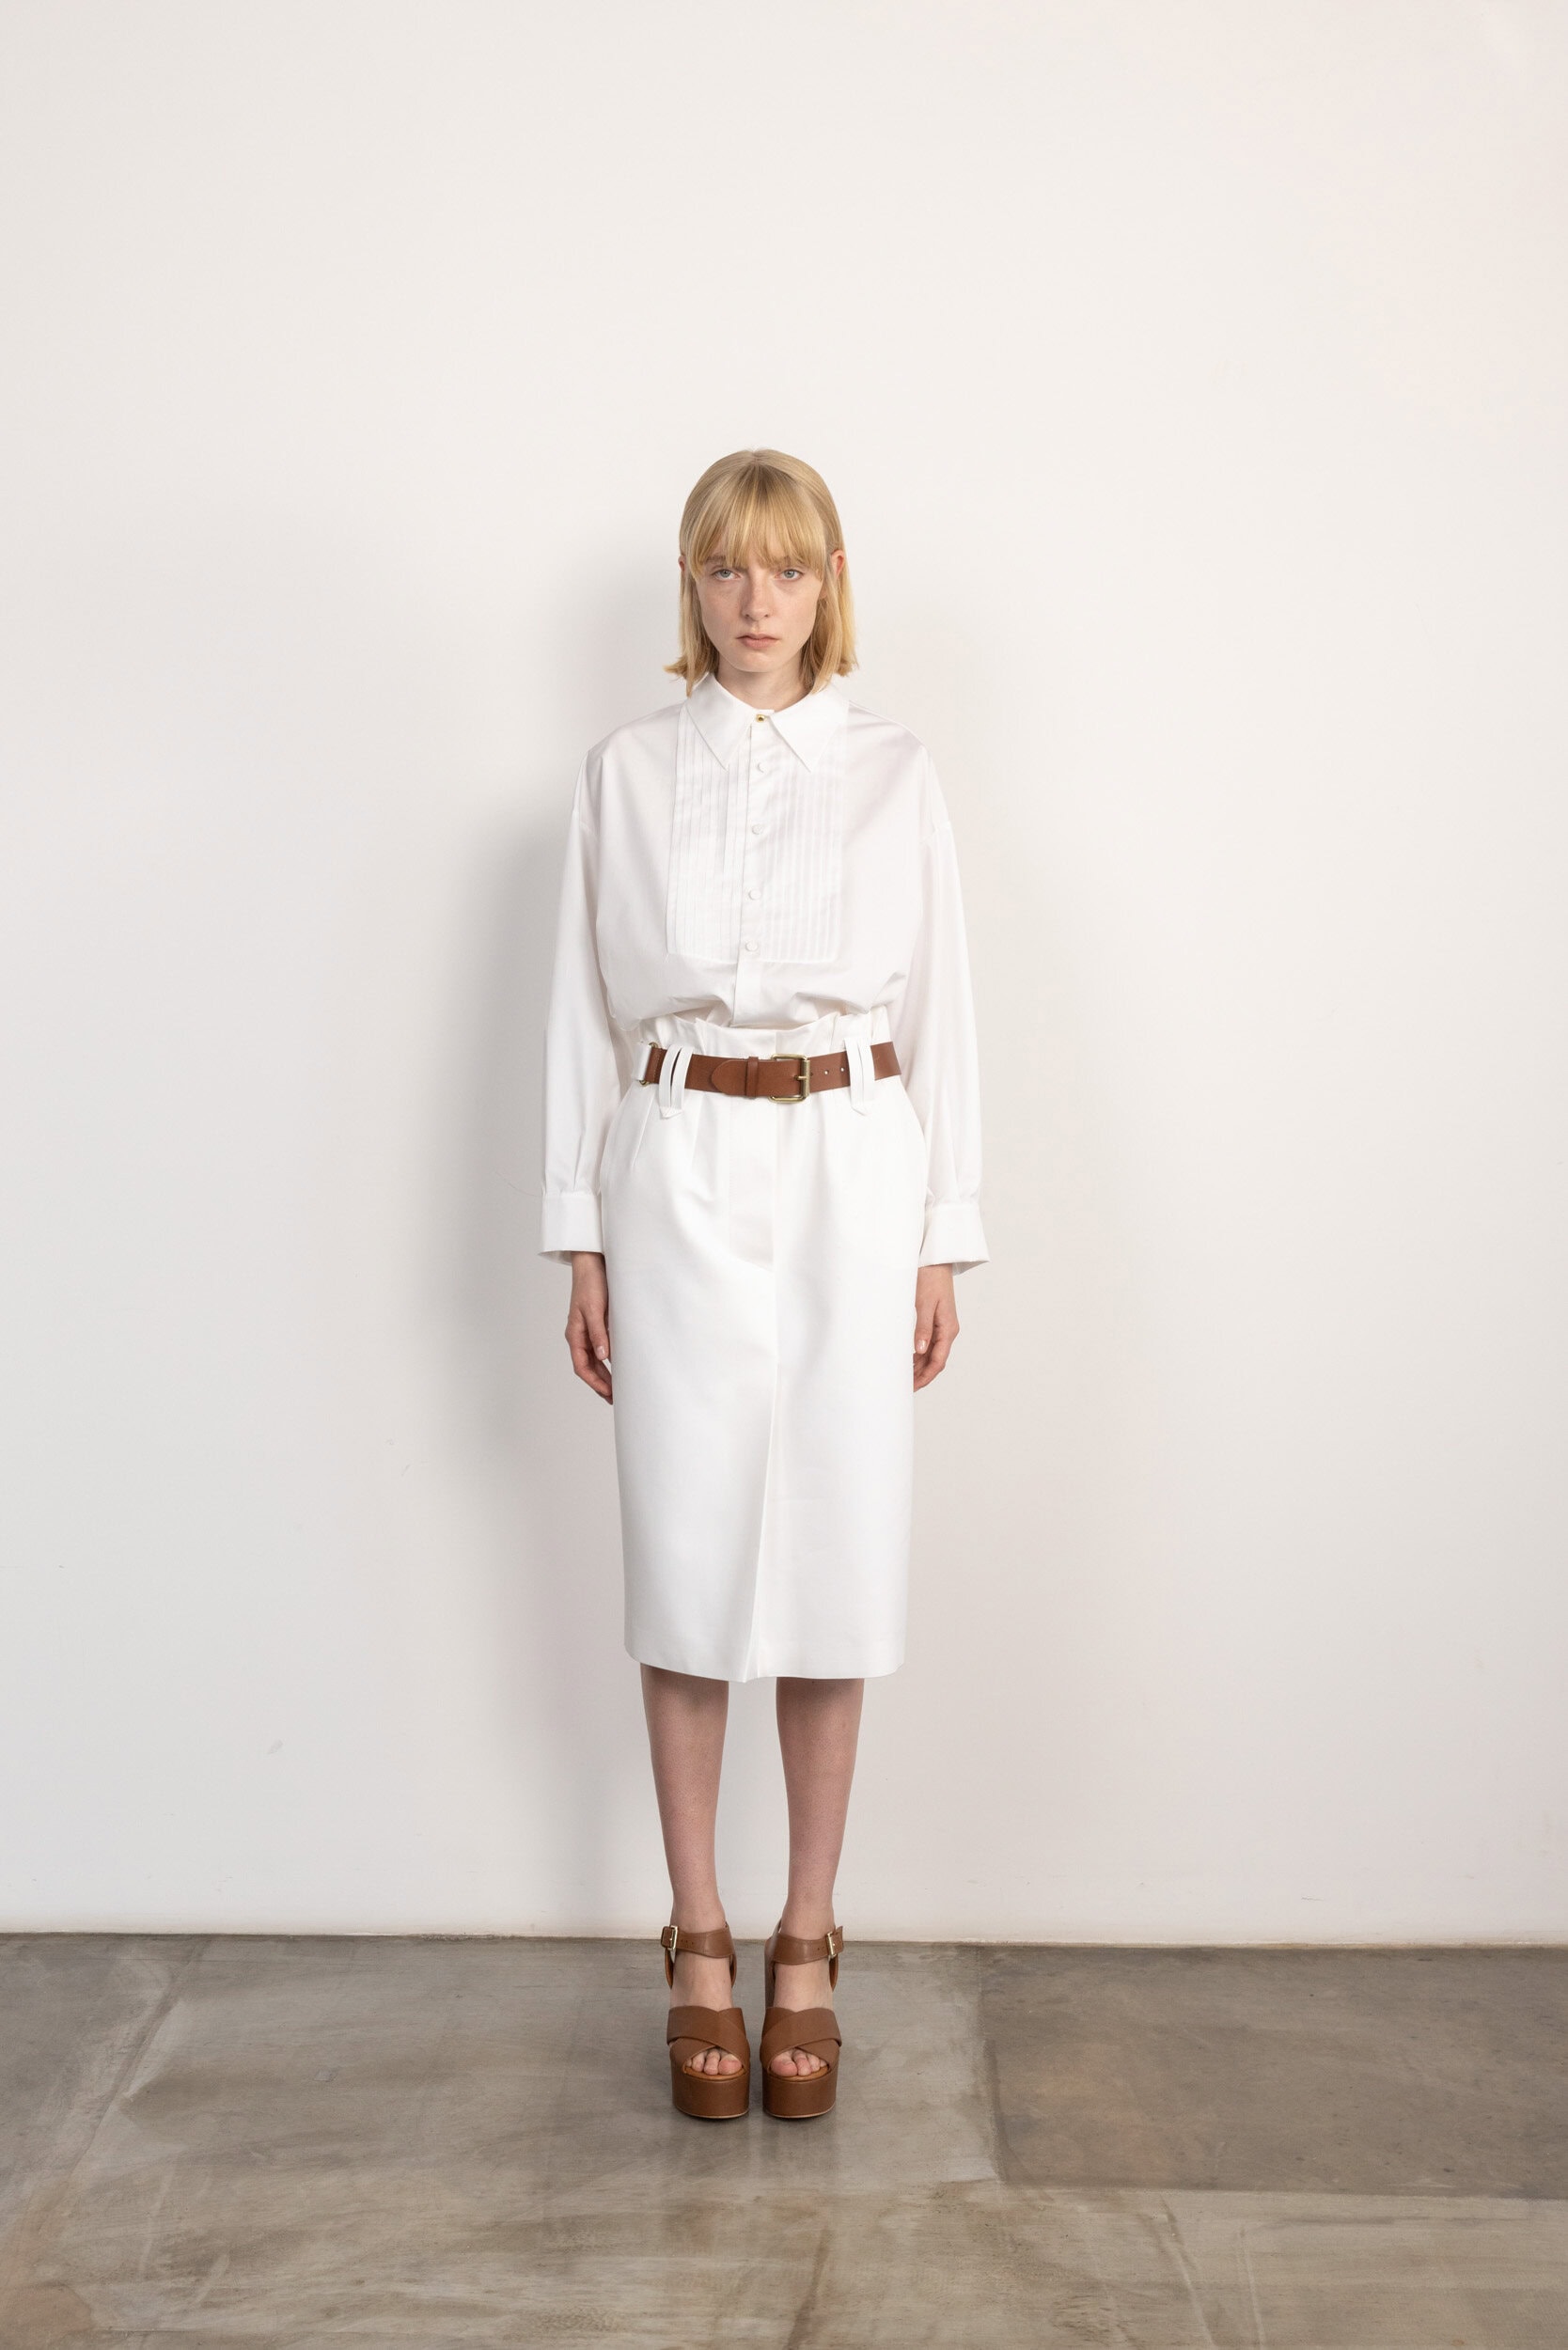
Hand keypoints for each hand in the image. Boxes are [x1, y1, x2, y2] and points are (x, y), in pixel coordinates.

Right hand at [566, 1251, 612, 1400]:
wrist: (592, 1264)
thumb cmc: (590, 1284)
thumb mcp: (594, 1310)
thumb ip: (599, 1333)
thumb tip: (603, 1357)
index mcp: (575, 1334)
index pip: (582, 1366)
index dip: (594, 1382)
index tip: (608, 1394)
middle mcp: (580, 1335)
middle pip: (588, 1367)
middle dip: (600, 1383)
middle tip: (615, 1398)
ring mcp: (587, 1330)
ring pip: (594, 1360)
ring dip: (604, 1374)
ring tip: (617, 1388)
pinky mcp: (597, 1324)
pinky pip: (601, 1348)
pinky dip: (608, 1360)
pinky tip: (618, 1366)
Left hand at [913, 1264, 958, 1389]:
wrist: (935, 1260)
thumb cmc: (930, 1278)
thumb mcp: (924, 1304)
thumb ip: (922, 1328)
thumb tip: (920, 1350)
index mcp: (948, 1329)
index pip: (938, 1361)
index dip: (926, 1376)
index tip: (912, 1387)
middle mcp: (948, 1330)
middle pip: (935, 1360)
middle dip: (922, 1375)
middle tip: (904, 1386)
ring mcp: (942, 1326)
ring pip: (932, 1353)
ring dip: (919, 1366)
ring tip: (904, 1376)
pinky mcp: (936, 1320)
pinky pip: (929, 1343)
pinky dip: (919, 1354)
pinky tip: (908, 1358)